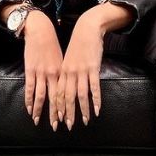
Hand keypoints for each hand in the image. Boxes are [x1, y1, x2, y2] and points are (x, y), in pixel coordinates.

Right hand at [23, 10, 62, 130]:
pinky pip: (30, 88)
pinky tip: (29, 109)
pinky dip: (29, 100)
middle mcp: (54, 74)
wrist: (41, 31)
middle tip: (55, 127)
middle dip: (55, 113)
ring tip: (38, 122)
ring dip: (40, 110)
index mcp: (63, 72)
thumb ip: (64, 73)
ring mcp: (41, 73)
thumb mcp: (63, 59)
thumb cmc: (53, 45)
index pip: (66, 94)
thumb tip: (68, 85)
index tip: (67, 119)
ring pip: (42, 96)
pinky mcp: (31, 70)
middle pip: (56, 98)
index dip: (67, 107)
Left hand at [57, 11, 103, 130]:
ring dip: (83, 109)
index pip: (58, 93)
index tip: (59, 119)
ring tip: (85, 121)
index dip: (58, 107)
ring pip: (81, 95)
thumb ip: (67, 74)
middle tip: (70, 126)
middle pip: (68, 97)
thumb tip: (67, 88)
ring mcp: (81, 71)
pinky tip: (97, 109)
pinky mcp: (92, 68)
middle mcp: (69, 72)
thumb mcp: (68, 60)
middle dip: (68, 113)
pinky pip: (94, 87)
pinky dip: (96, 99)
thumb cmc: (78, 45)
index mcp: (62, 71)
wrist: (86, 29)